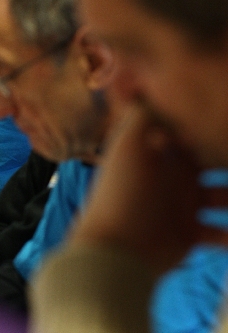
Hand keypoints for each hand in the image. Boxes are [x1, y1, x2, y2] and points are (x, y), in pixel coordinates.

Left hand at [70, 105, 227, 274]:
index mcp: (160, 148)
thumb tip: (161, 83)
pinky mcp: (192, 232)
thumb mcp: (129, 142)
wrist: (115, 248)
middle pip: (213, 160)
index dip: (211, 124)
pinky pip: (222, 231)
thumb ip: (145, 111)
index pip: (192, 129)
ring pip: (225, 195)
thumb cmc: (123, 191)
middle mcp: (175, 172)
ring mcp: (184, 203)